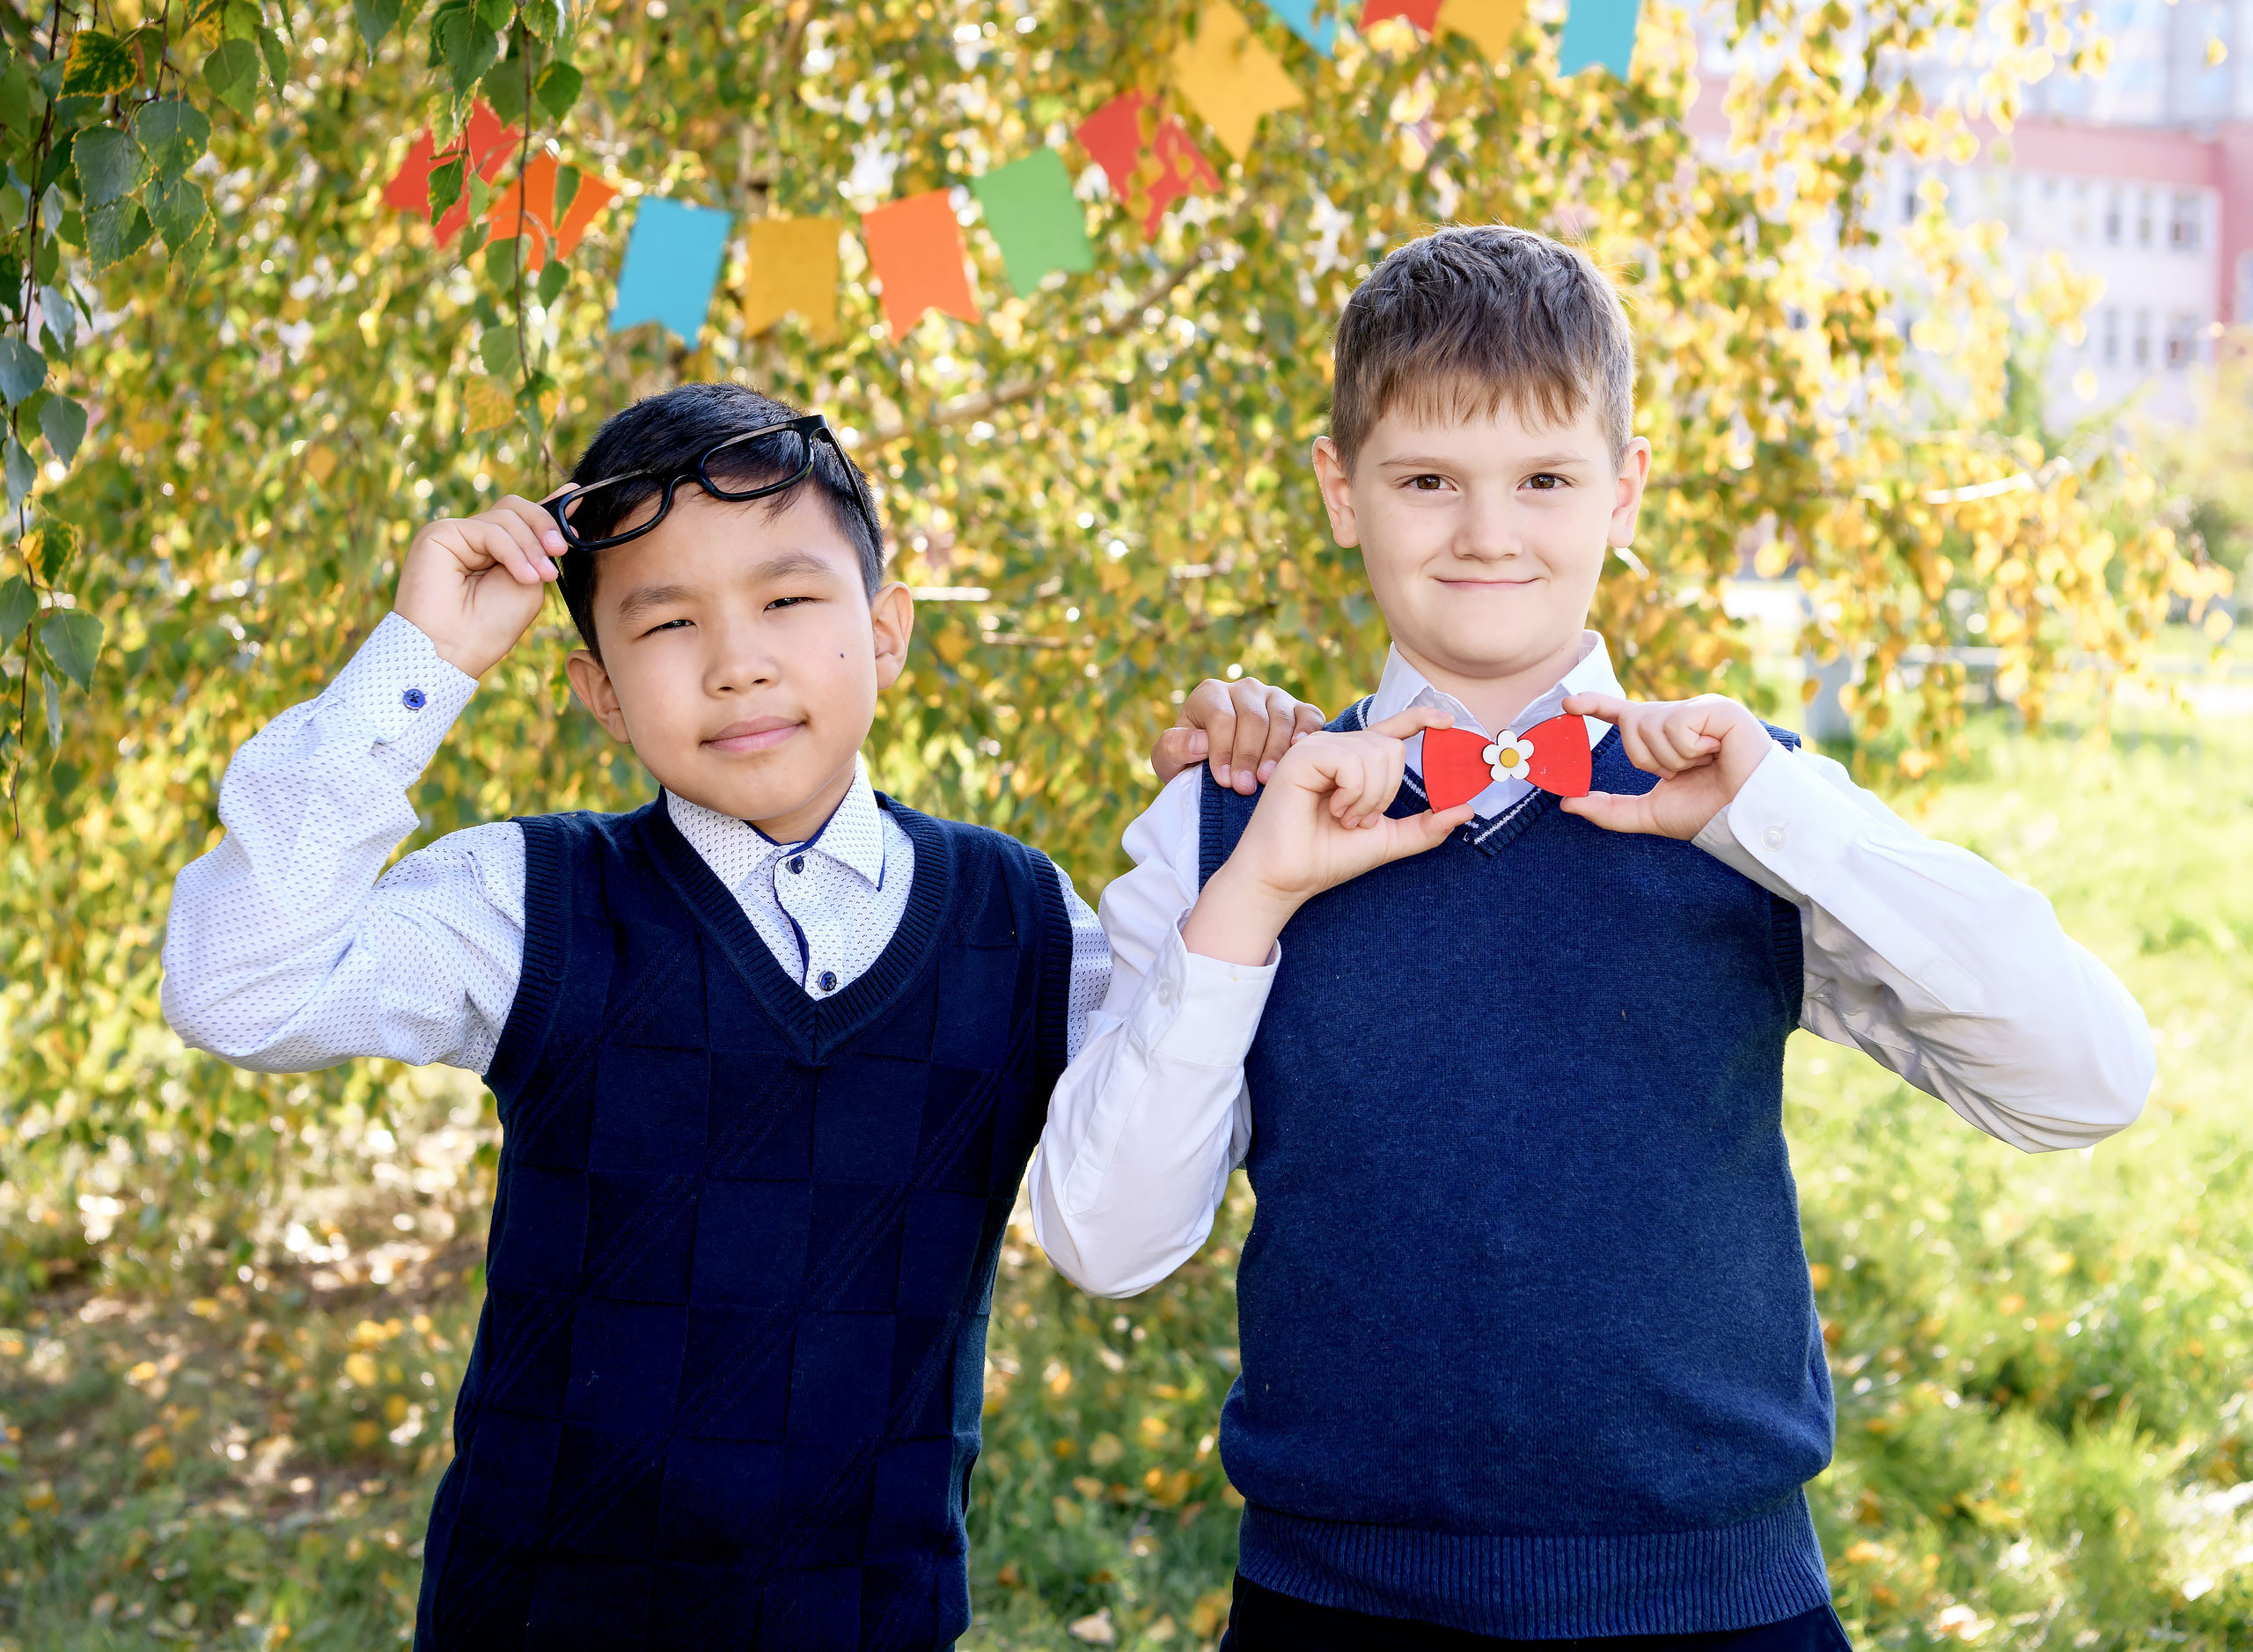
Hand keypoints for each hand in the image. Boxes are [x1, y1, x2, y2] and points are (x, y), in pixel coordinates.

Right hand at [393, 494, 567, 677]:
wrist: (454, 649)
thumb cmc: (491, 625)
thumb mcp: (531, 581)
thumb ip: (543, 547)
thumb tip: (568, 501)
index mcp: (495, 550)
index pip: (522, 516)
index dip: (550, 509)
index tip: (578, 502)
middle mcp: (474, 538)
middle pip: (516, 507)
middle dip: (544, 525)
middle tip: (561, 550)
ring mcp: (456, 533)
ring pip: (506, 515)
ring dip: (530, 547)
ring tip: (538, 577)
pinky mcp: (440, 533)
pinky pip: (489, 529)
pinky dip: (513, 552)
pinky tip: (523, 576)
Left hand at [1151, 676, 1328, 791]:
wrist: (1219, 770)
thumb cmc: (1191, 763)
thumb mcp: (1169, 760)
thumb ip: (1174, 748)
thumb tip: (1200, 742)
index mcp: (1211, 694)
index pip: (1221, 717)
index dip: (1222, 749)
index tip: (1223, 780)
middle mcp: (1245, 689)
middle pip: (1252, 717)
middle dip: (1248, 754)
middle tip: (1245, 787)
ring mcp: (1274, 697)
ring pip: (1280, 717)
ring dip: (1275, 751)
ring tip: (1266, 780)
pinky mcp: (1299, 709)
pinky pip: (1309, 715)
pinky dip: (1307, 731)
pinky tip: (1298, 752)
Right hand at [1182, 707, 1472, 964]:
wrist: (1287, 878)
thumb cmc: (1327, 858)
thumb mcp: (1387, 840)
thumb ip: (1425, 826)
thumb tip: (1467, 809)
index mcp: (1352, 761)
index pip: (1391, 729)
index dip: (1421, 718)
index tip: (1449, 722)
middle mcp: (1334, 747)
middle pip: (1391, 747)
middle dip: (1386, 792)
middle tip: (1358, 819)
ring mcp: (1316, 748)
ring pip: (1375, 754)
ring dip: (1368, 798)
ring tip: (1342, 817)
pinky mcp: (1302, 756)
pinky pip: (1352, 763)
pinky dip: (1352, 793)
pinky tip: (1332, 809)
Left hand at [1559, 692, 1776, 838]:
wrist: (1747, 818)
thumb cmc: (1707, 812)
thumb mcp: (1650, 813)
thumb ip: (1609, 809)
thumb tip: (1567, 802)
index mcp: (1664, 737)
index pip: (1623, 715)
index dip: (1595, 705)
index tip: (1567, 704)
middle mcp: (1680, 716)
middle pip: (1631, 723)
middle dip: (1648, 759)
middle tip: (1683, 773)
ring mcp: (1700, 709)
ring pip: (1650, 725)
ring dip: (1672, 759)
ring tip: (1704, 765)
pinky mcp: (1719, 708)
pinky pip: (1676, 725)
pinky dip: (1690, 751)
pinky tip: (1716, 754)